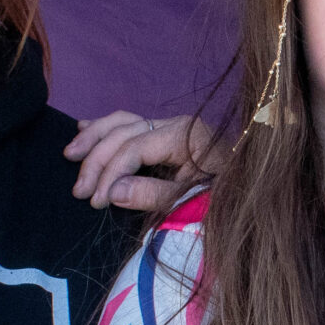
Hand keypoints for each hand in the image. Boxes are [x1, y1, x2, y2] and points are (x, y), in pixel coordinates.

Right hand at [65, 111, 214, 210]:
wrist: (255, 198)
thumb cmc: (228, 201)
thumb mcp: (193, 202)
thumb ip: (153, 195)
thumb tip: (112, 192)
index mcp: (188, 136)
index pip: (134, 147)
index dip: (110, 173)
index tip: (95, 201)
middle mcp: (178, 124)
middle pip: (124, 132)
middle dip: (97, 160)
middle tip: (79, 191)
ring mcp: (172, 126)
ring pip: (123, 121)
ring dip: (94, 137)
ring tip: (70, 154)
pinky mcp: (168, 134)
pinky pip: (130, 123)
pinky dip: (105, 127)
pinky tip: (83, 128)